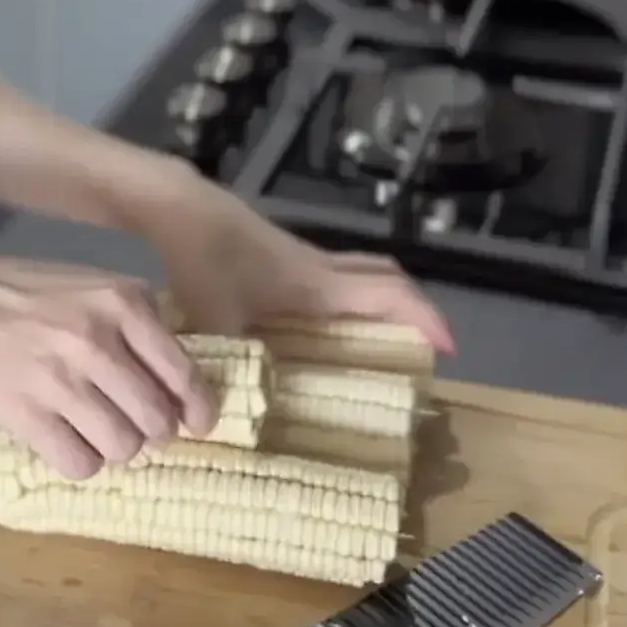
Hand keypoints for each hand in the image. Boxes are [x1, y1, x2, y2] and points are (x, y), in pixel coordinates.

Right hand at [0, 258, 218, 479]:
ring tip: (98, 430)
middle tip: (135, 424)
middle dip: (152, 431)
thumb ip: (138, 320)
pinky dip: (82, 462)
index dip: (199, 409)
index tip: (199, 424)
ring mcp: (62, 383)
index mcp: (123, 305)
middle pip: (156, 421)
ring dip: (117, 448)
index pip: (181, 374)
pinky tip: (70, 441)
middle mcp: (98, 343)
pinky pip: (80, 464)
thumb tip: (178, 378)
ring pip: (122, 447)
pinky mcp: (29, 416)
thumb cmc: (29, 294)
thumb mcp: (93, 284)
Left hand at [139, 169, 455, 352]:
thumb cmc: (204, 260)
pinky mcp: (281, 256)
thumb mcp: (217, 321)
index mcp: (318, 284)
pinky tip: (326, 329)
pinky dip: (350, 299)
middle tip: (422, 349)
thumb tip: (228, 419)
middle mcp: (320, 269)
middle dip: (413, 311)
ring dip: (382, 302)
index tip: (448, 350)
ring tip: (384, 345)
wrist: (178, 206)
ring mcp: (302, 259)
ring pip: (361, 274)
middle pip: (386, 279)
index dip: (424, 319)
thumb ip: (230, 367)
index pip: (389, 295)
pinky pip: (336, 276)